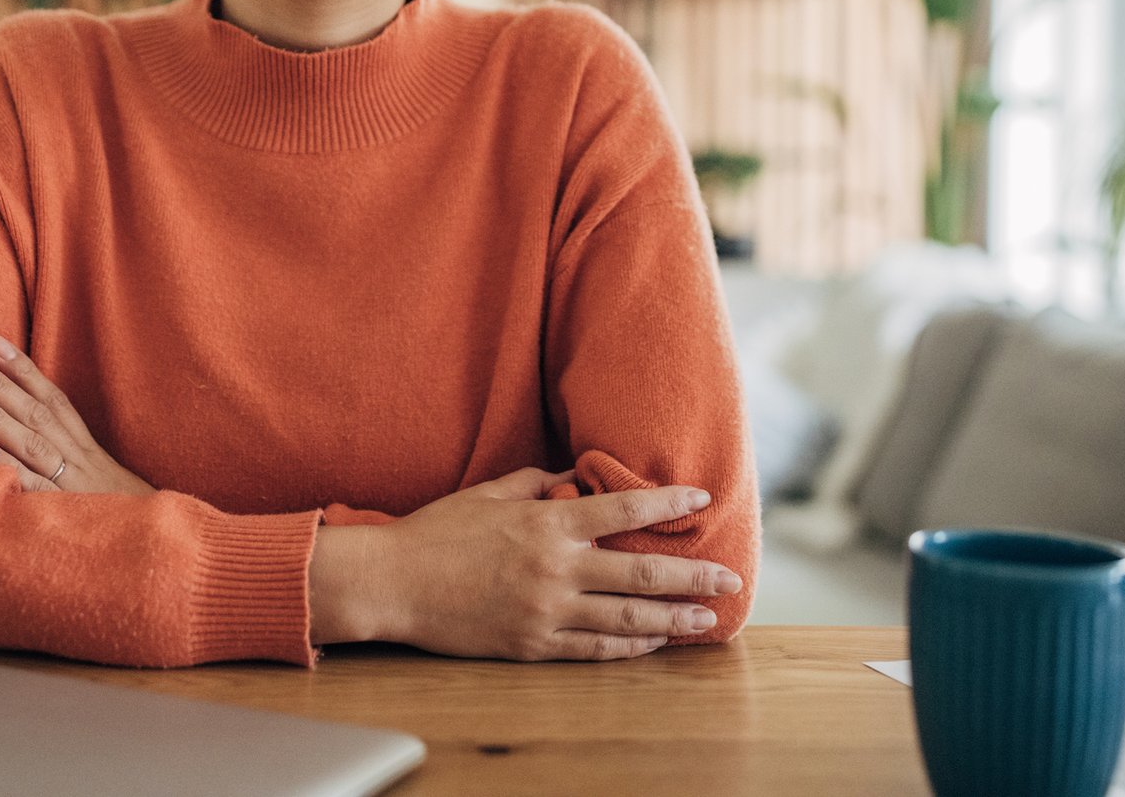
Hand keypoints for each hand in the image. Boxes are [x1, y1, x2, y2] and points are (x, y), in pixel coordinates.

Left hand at [0, 335, 154, 496]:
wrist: (150, 542)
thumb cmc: (117, 510)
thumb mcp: (95, 476)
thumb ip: (65, 453)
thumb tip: (26, 429)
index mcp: (82, 446)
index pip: (52, 399)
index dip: (25, 370)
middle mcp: (76, 457)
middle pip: (36, 412)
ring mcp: (71, 483)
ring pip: (31, 441)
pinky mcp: (64, 511)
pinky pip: (33, 485)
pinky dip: (8, 465)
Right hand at [364, 465, 738, 660]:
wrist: (393, 583)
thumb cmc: (436, 533)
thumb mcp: (487, 494)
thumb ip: (534, 483)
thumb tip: (571, 476)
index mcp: (546, 524)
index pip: (624, 511)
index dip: (667, 504)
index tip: (700, 499)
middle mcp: (556, 569)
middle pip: (642, 574)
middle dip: (693, 576)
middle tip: (730, 579)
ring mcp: (547, 611)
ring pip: (627, 618)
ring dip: (674, 620)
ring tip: (707, 619)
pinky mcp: (533, 645)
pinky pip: (594, 648)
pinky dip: (629, 645)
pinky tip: (652, 642)